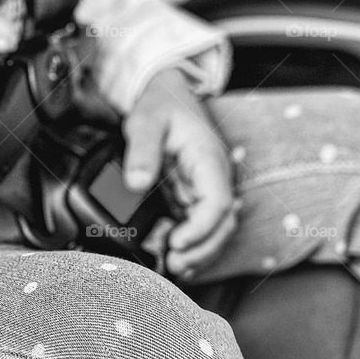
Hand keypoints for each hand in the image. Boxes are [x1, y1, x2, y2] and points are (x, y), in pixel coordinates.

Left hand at [123, 68, 236, 278]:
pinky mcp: (193, 194)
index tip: (176, 242)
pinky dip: (190, 242)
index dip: (201, 229)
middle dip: (202, 249)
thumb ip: (141, 151)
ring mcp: (205, 187)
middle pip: (222, 224)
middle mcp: (213, 177)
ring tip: (173, 266)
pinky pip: (199, 224)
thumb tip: (136, 184)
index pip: (217, 202)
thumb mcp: (145, 121)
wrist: (167, 92)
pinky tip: (172, 254)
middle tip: (174, 263)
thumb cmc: (161, 104)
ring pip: (214, 229)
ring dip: (199, 251)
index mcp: (209, 160)